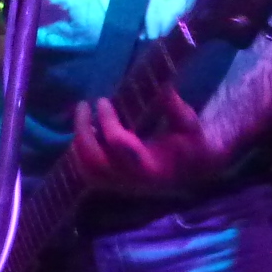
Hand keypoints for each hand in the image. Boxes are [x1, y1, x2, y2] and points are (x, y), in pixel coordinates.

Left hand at [71, 92, 229, 197]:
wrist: (193, 170)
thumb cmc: (191, 145)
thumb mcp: (189, 126)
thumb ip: (177, 110)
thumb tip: (165, 87)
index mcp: (150, 167)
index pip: (118, 143)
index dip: (107, 121)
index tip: (102, 101)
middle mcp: (132, 180)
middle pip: (95, 160)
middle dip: (83, 132)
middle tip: (83, 106)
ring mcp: (121, 185)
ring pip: (87, 170)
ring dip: (79, 143)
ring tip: (82, 118)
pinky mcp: (114, 185)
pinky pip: (88, 173)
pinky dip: (79, 154)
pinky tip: (85, 132)